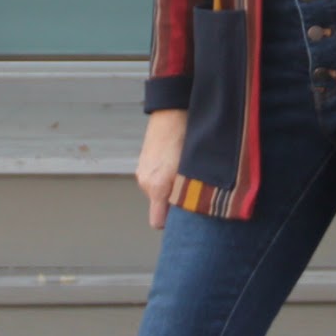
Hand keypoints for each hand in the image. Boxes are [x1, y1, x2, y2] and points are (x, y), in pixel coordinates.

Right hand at [137, 109, 186, 229]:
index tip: (186, 219)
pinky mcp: (143, 163)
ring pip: (159, 191)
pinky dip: (165, 176)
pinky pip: (155, 179)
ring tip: (186, 171)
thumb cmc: (185, 139)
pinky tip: (176, 162)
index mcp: (157, 187)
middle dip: (175, 202)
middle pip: (160, 207)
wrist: (172, 112)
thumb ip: (188, 194)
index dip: (172, 223)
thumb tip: (192, 212)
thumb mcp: (192, 170)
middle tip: (193, 190)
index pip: (158, 222)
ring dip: (171, 187)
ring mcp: (142, 172)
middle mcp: (145, 182)